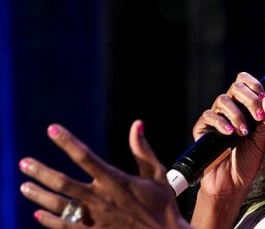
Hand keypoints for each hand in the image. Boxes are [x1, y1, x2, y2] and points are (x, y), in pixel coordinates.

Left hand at [19, 120, 190, 228]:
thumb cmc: (162, 205)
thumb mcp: (157, 175)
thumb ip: (143, 150)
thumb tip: (137, 124)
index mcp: (115, 181)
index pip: (85, 156)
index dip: (67, 142)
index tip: (52, 129)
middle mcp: (101, 199)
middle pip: (63, 183)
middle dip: (41, 173)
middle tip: (24, 164)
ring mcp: (95, 219)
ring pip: (59, 206)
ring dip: (40, 196)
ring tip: (24, 187)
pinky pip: (65, 227)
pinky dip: (49, 221)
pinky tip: (38, 214)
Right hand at [189, 72, 264, 226]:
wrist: (232, 184)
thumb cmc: (247, 162)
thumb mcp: (262, 140)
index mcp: (245, 109)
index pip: (245, 84)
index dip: (253, 84)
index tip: (262, 96)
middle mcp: (230, 110)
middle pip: (234, 87)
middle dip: (249, 99)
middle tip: (257, 116)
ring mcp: (216, 119)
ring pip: (222, 100)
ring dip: (236, 114)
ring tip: (243, 131)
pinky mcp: (203, 130)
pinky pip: (208, 116)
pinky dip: (220, 122)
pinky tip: (229, 133)